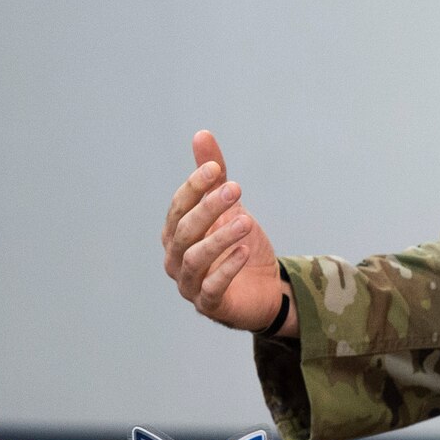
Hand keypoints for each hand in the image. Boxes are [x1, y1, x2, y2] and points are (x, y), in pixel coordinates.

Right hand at [161, 131, 290, 333]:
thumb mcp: (229, 207)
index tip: (215, 168)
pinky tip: (245, 250)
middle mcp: (175, 258)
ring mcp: (190, 284)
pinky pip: (212, 287)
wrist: (263, 288)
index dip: (193, 186)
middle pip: (185, 231)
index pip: (178, 206)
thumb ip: (213, 177)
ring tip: (246, 221)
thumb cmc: (238, 245)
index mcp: (176, 233)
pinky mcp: (210, 304)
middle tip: (236, 190)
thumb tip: (201, 134)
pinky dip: (227, 268)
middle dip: (208, 208)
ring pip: (195, 259)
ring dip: (220, 238)